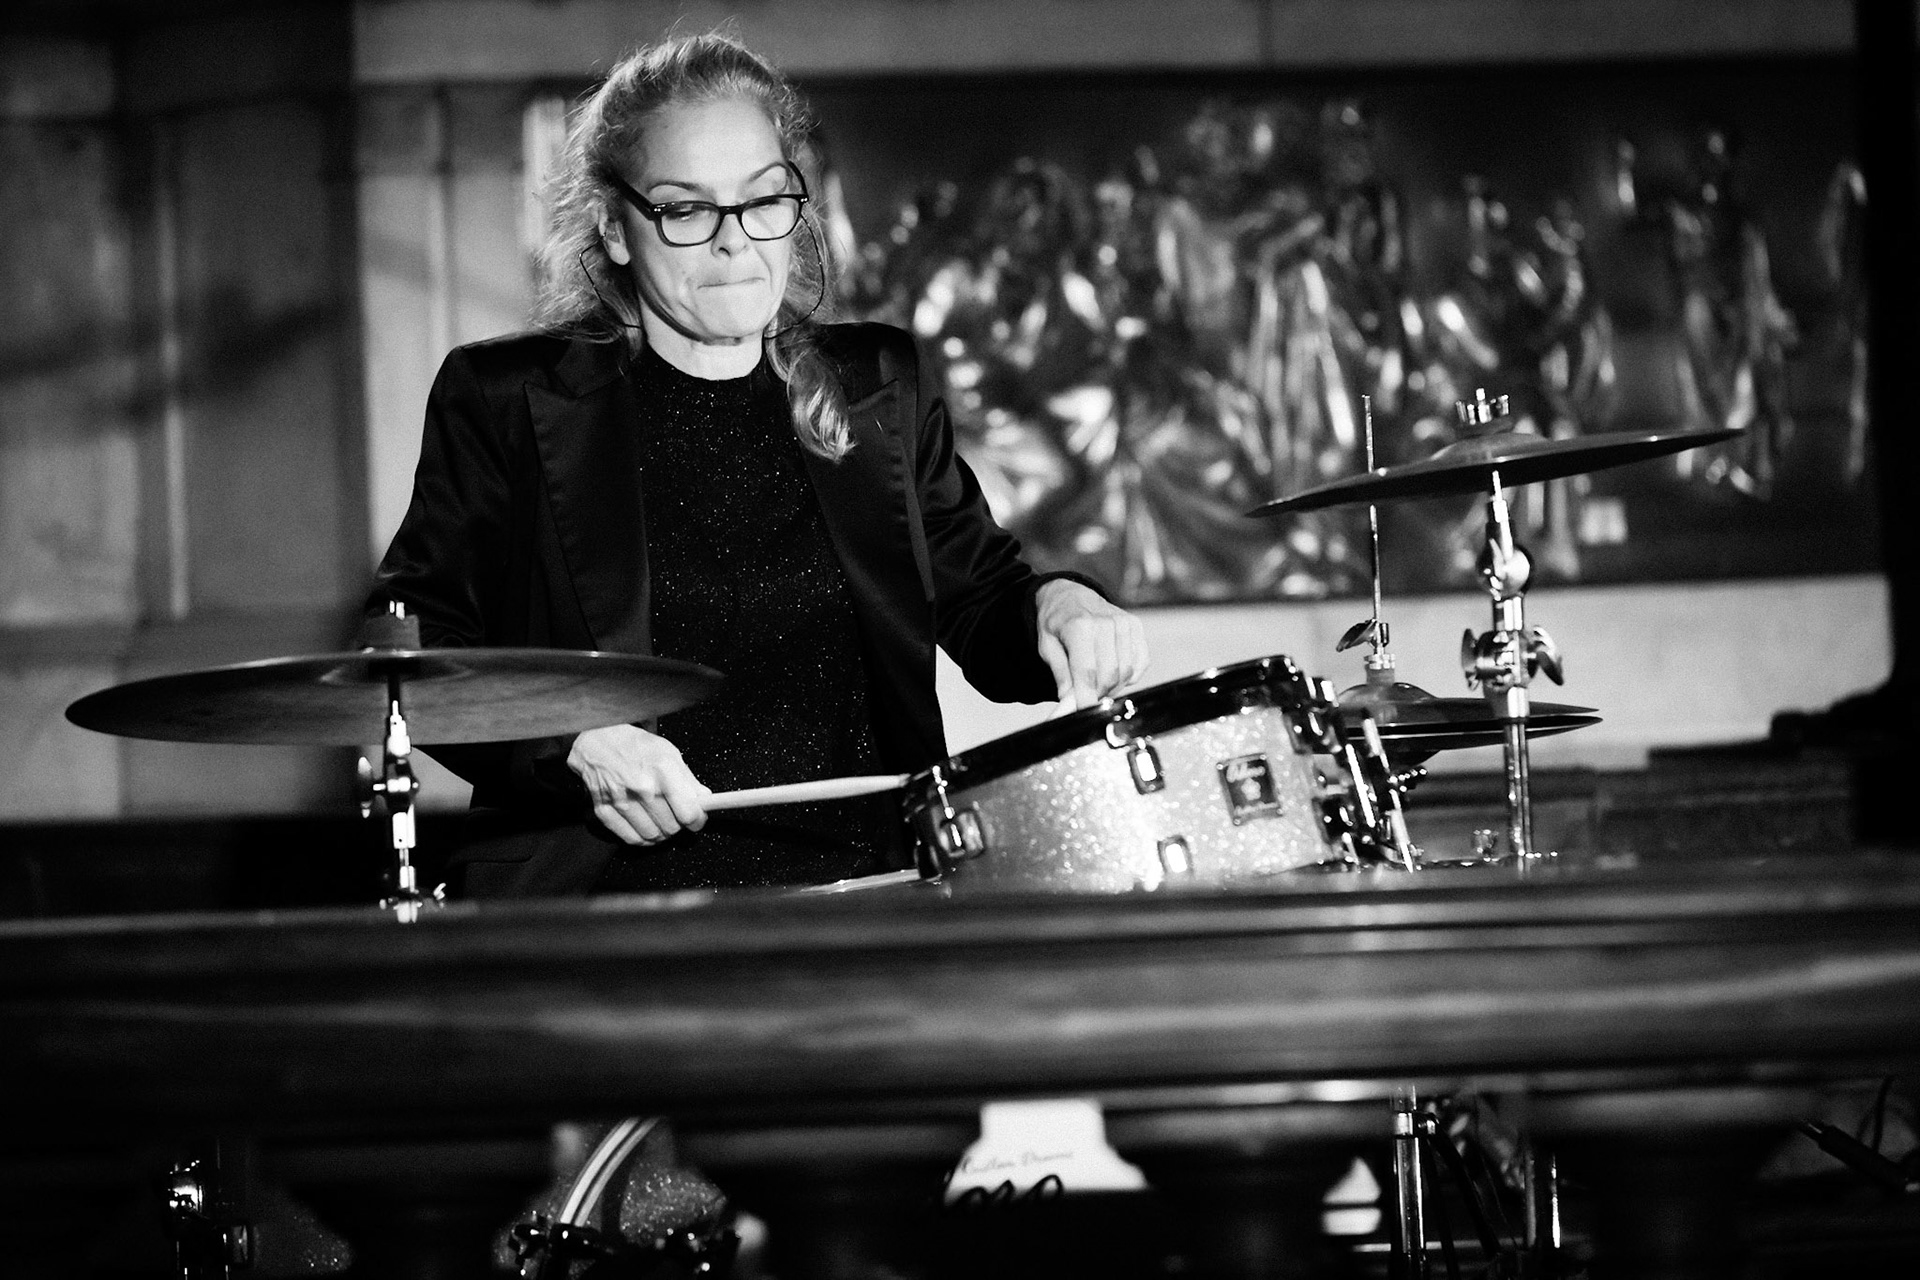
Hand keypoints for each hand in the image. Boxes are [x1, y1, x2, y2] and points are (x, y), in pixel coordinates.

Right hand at [568, 724, 711, 844]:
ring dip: (661, 832)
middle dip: (678, 824)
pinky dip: (642, 838)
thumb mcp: (669, 753)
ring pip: (653, 836)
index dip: (697, 820)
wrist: (598, 739)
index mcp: (662, 769)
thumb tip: (705, 801)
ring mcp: (621, 800)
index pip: (688, 813)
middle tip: (675, 814)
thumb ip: (689, 780)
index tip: (697, 819)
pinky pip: (631, 838)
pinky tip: (646, 827)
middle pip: (672, 827)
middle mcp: (641, 787)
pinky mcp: (604, 809)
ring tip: (660, 819)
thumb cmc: (636, 745)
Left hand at [1035, 579, 1149, 717]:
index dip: (1085, 698)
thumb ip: (1061, 675)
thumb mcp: (1047, 647)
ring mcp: (1125, 624)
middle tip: (1084, 697)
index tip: (1080, 713)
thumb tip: (1069, 703)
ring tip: (1095, 682)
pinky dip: (1128, 675)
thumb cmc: (1056, 622)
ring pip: (1126, 672)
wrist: (1070, 594)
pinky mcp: (1136, 627)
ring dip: (1112, 685)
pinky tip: (1112, 671)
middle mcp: (1106, 623)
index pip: (1087, 673)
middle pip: (1109, 676)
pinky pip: (1140, 664)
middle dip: (1097, 694)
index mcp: (1079, 626)